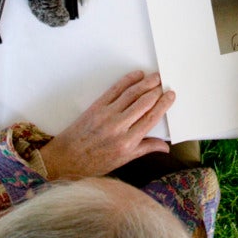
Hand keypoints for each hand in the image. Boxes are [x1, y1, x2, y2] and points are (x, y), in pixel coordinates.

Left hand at [39, 71, 174, 178]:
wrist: (67, 158)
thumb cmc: (94, 163)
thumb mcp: (123, 161)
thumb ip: (145, 149)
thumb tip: (165, 147)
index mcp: (128, 142)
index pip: (151, 118)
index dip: (163, 104)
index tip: (171, 95)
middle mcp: (119, 127)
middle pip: (144, 103)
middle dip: (157, 91)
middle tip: (165, 83)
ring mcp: (107, 115)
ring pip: (132, 93)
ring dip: (146, 83)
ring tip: (156, 77)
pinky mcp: (97, 106)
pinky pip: (115, 89)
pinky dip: (128, 80)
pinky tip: (137, 75)